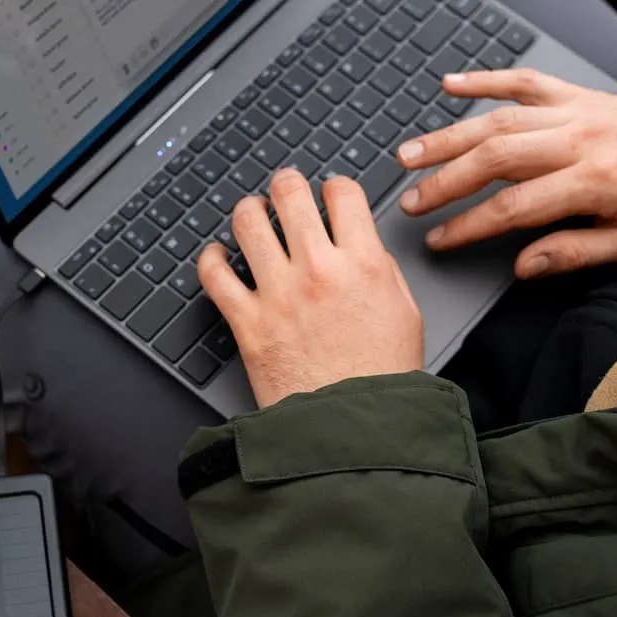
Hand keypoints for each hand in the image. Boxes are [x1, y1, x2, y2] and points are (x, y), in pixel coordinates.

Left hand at [197, 170, 423, 408]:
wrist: (355, 432)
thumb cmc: (382, 382)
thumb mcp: (406, 316)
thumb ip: (383, 273)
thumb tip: (363, 249)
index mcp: (363, 265)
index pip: (342, 193)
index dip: (333, 185)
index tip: (327, 191)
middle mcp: (318, 271)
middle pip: (290, 195)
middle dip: (286, 184)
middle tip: (283, 189)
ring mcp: (279, 295)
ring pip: (248, 223)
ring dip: (248, 211)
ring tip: (251, 214)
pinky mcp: (247, 323)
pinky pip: (214, 274)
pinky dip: (210, 258)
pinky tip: (216, 255)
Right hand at [396, 69, 616, 278]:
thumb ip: (572, 252)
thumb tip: (522, 266)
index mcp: (593, 181)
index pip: (514, 208)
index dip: (469, 226)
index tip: (439, 239)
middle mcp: (579, 139)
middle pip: (495, 158)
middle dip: (444, 181)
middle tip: (410, 201)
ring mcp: (574, 111)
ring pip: (498, 119)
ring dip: (448, 136)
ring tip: (410, 154)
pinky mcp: (575, 94)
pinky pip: (524, 80)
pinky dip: (485, 79)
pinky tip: (450, 85)